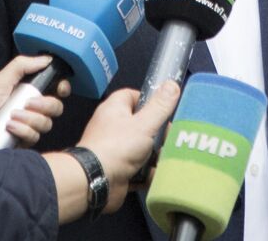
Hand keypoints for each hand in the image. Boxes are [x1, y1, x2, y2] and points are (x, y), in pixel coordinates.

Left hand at [0, 54, 68, 142]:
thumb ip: (22, 65)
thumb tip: (46, 58)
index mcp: (27, 92)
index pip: (54, 91)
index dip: (61, 89)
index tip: (60, 88)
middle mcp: (30, 109)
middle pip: (55, 108)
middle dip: (45, 105)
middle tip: (28, 103)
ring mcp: (26, 126)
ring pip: (46, 124)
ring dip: (30, 119)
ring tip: (11, 116)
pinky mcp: (21, 142)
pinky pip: (34, 138)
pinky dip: (24, 131)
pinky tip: (10, 127)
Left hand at [76, 81, 180, 212]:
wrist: (94, 182)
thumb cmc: (118, 147)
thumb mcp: (144, 124)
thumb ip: (160, 106)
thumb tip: (172, 84)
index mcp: (115, 108)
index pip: (133, 96)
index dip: (149, 100)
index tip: (165, 110)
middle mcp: (112, 126)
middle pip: (140, 124)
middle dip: (158, 133)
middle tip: (171, 138)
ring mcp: (114, 149)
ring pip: (141, 147)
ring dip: (155, 154)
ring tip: (169, 157)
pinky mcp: (117, 168)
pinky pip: (137, 167)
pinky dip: (147, 172)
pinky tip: (159, 174)